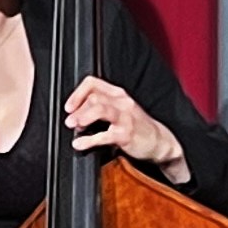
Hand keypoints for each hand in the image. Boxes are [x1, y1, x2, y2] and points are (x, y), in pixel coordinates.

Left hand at [62, 76, 187, 179]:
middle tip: (69, 121)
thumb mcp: (120, 109)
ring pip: (99, 109)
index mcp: (117, 94)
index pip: (92, 83)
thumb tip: (74, 112)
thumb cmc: (136, 126)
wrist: (159, 142)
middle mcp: (121, 102)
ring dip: (82, 117)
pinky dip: (88, 140)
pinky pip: (104, 135)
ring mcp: (125, 118)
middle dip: (77, 109)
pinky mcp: (126, 134)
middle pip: (93, 97)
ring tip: (73, 126)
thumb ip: (100, 106)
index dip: (76, 93)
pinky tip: (79, 144)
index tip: (68, 107)